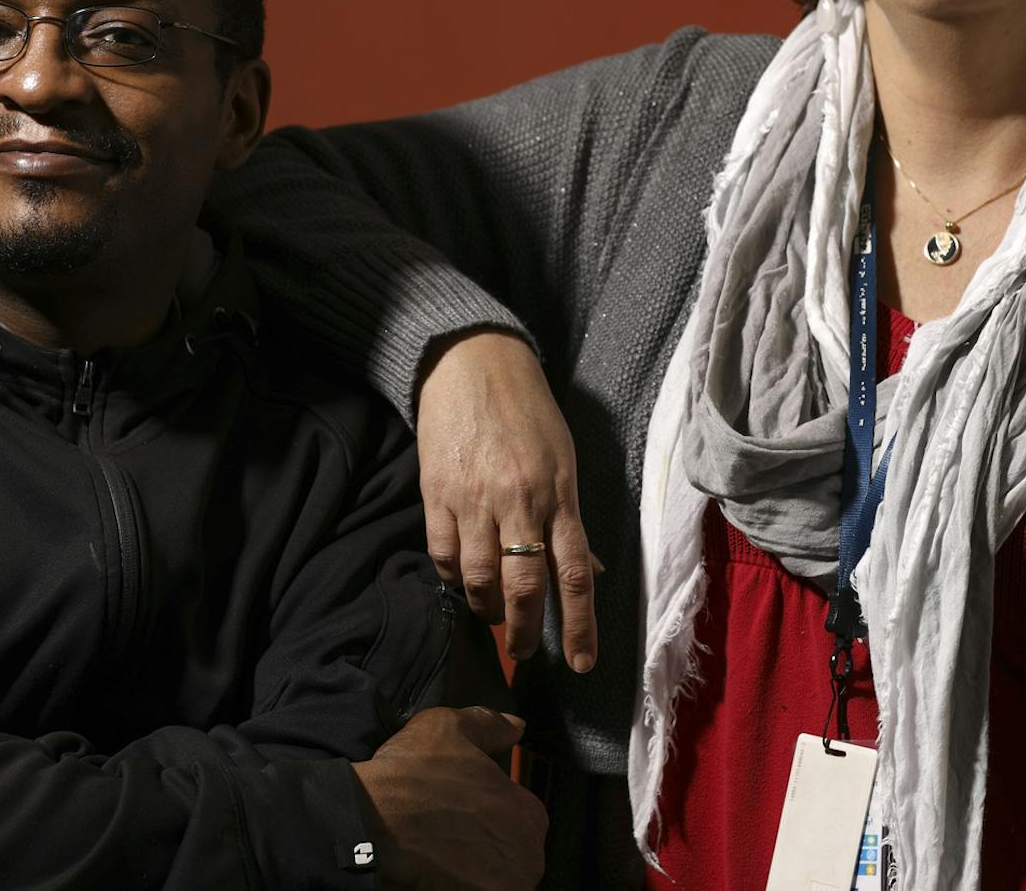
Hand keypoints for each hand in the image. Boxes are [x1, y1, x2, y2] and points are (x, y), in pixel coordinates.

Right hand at [353, 706, 546, 889]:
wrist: (369, 825)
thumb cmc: (409, 780)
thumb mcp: (449, 728)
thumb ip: (489, 725)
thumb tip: (514, 726)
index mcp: (528, 815)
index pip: (519, 820)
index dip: (488, 814)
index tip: (461, 813)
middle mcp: (526, 859)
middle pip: (509, 855)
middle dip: (483, 848)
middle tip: (447, 835)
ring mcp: (504, 889)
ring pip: (492, 880)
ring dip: (472, 872)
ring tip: (438, 857)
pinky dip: (455, 886)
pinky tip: (433, 874)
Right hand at [416, 330, 596, 670]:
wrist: (472, 363)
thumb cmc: (527, 411)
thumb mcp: (564, 460)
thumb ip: (570, 519)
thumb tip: (589, 571)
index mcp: (559, 494)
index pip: (576, 574)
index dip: (580, 626)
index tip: (582, 663)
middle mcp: (519, 501)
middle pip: (525, 587)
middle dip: (526, 632)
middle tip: (525, 653)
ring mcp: (474, 499)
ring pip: (479, 580)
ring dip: (487, 609)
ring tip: (494, 615)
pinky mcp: (436, 493)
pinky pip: (444, 555)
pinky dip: (454, 578)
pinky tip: (462, 581)